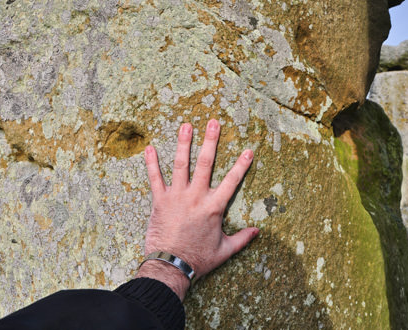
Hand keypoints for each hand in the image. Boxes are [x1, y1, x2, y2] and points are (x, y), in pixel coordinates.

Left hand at [136, 119, 258, 300]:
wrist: (171, 266)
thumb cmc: (198, 259)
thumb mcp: (225, 250)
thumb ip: (242, 238)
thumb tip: (257, 231)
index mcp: (214, 207)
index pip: (231, 181)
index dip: (241, 165)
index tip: (248, 150)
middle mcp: (196, 197)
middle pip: (206, 163)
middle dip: (211, 141)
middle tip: (213, 123)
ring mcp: (177, 196)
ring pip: (181, 164)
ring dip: (184, 143)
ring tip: (186, 125)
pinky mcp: (160, 201)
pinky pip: (154, 178)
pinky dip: (151, 163)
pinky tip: (149, 148)